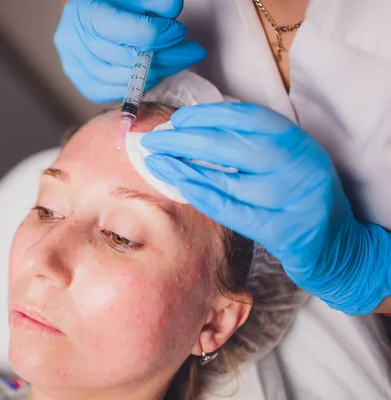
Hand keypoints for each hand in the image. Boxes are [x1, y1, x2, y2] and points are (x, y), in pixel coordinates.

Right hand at [54, 0, 205, 102]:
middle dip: (165, 57)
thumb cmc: (116, 3)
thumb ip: (155, 1)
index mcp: (84, 12)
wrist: (91, 12)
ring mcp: (75, 67)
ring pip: (124, 81)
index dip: (161, 35)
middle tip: (190, 52)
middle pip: (129, 60)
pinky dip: (139, 86)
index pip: (132, 34)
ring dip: (157, 73)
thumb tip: (173, 11)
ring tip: (175, 60)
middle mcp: (73, 42)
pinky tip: (152, 72)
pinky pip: (116, 94)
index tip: (179, 31)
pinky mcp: (84, 84)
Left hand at [141, 101, 390, 314]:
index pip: (246, 118)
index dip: (207, 116)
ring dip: (185, 169)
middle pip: (232, 146)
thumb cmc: (297, 197)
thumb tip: (191, 130)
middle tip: (153, 140)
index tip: (177, 120)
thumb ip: (248, 145)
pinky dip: (202, 197)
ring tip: (156, 163)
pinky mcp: (285, 231)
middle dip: (185, 140)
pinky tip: (179, 187)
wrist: (336, 246)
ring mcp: (294, 199)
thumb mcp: (283, 161)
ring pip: (229, 180)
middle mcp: (299, 165)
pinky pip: (234, 211)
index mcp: (297, 141)